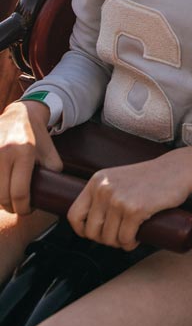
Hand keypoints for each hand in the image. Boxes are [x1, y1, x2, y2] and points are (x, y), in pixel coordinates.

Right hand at [0, 100, 62, 214]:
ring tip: (9, 200)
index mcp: (24, 152)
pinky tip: (2, 189)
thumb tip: (52, 193)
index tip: (28, 210)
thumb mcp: (49, 151)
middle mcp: (3, 153)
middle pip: (2, 195)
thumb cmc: (36, 136)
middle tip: (18, 208)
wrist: (20, 114)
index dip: (24, 207)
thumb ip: (53, 171)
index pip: (20, 191)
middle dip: (11, 207)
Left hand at [67, 151, 191, 250]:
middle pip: (92, 231)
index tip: (98, 232)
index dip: (83, 230)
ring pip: (109, 238)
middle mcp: (104, 189)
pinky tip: (138, 237)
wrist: (180, 168)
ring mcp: (119, 199)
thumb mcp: (120, 178)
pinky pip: (125, 238)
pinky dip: (130, 243)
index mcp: (97, 181)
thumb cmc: (152, 177)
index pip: (74, 215)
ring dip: (120, 243)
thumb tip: (88, 223)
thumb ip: (103, 193)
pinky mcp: (136, 209)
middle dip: (105, 239)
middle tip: (120, 235)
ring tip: (131, 235)